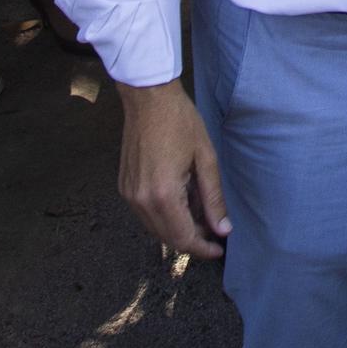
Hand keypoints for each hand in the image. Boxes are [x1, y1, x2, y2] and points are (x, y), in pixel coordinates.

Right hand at [116, 80, 230, 259]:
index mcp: (163, 194)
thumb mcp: (206, 159)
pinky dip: (164, 217)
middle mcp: (141, 200)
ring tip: (200, 213)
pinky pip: (145, 214)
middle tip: (214, 232)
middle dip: (193, 240)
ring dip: (178, 229)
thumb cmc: (180, 122)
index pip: (184, 238)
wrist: (148, 98)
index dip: (204, 249)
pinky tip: (181, 202)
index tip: (220, 249)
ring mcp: (129, 194)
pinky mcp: (124, 186)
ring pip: (156, 229)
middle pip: (168, 238)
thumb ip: (213, 198)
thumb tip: (222, 229)